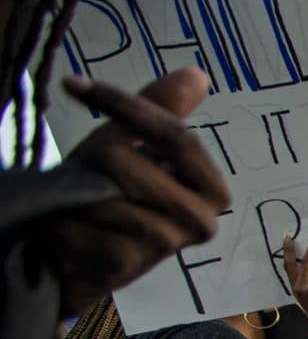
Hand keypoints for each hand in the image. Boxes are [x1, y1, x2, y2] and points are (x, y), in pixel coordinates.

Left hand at [31, 70, 226, 313]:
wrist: (79, 257)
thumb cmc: (110, 195)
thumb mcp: (130, 146)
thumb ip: (160, 112)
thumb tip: (197, 74)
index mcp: (210, 188)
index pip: (176, 136)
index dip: (126, 106)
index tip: (76, 84)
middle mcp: (202, 220)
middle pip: (128, 161)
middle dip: (93, 161)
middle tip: (84, 175)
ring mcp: (167, 244)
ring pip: (104, 192)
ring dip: (77, 195)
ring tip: (79, 205)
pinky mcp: (131, 263)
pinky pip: (86, 221)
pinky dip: (66, 222)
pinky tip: (70, 230)